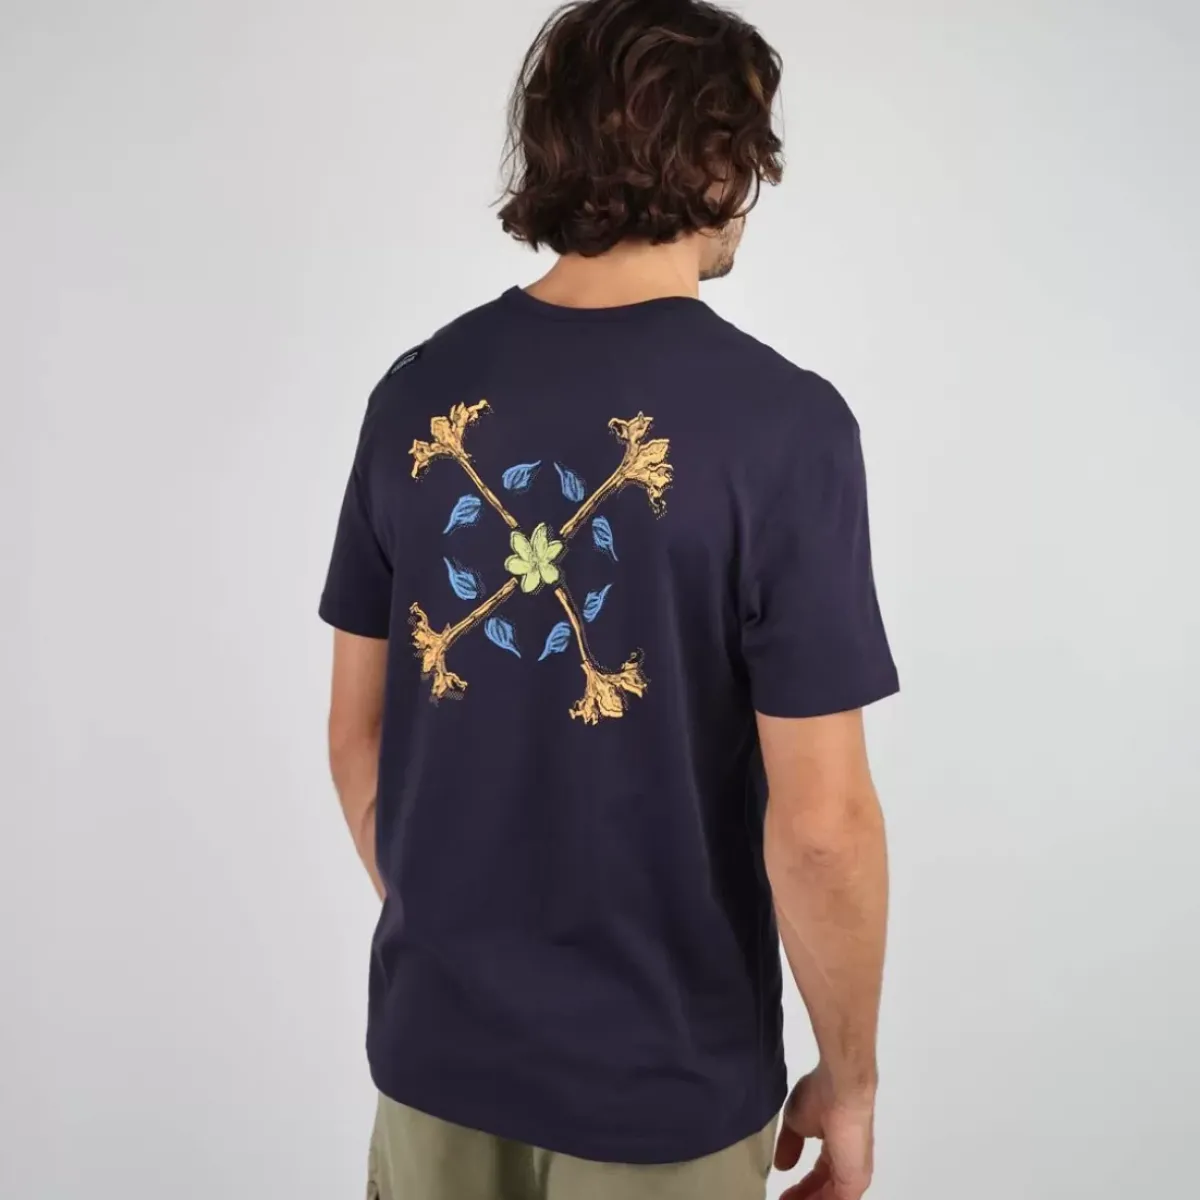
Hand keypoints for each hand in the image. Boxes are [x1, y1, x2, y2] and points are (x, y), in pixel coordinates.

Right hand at [774, 1067, 874, 1199]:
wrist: (840, 1089)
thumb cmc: (819, 1096)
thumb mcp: (795, 1120)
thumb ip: (789, 1144)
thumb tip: (781, 1165)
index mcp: (835, 1146)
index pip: (820, 1174)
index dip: (802, 1187)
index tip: (783, 1195)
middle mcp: (846, 1162)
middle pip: (825, 1191)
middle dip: (804, 1198)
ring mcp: (853, 1173)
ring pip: (831, 1198)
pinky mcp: (855, 1180)